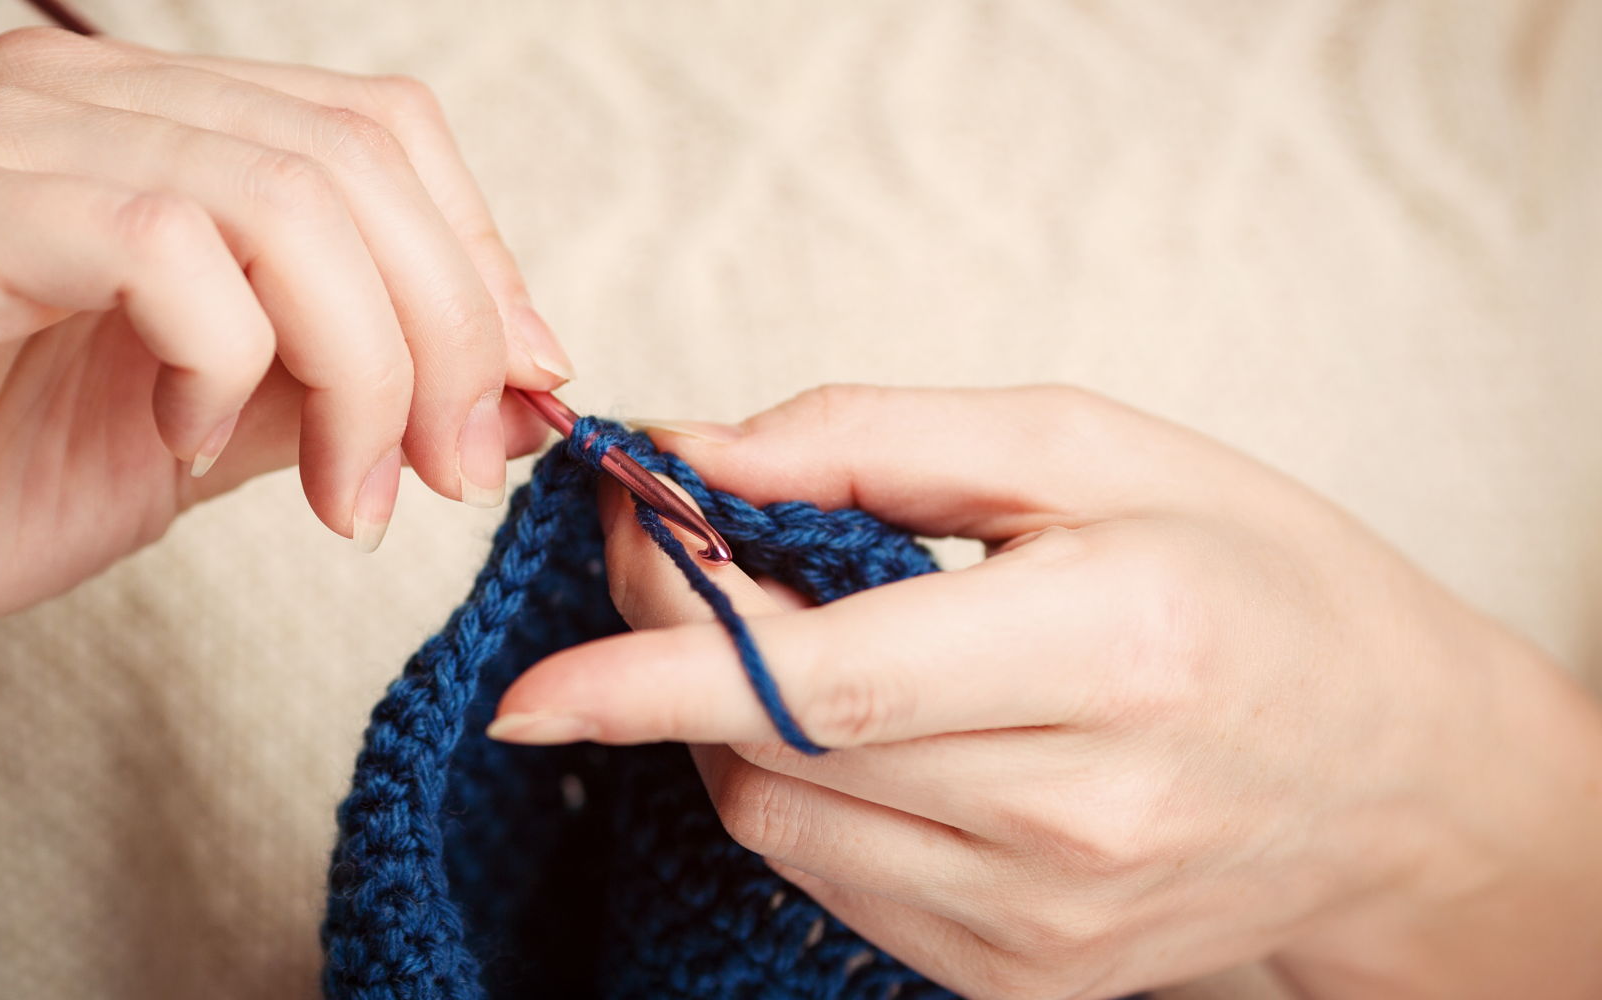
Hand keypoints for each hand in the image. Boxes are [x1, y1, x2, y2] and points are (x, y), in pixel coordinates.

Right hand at [0, 28, 566, 745]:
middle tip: (442, 475)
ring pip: (285, 202)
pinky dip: (219, 361)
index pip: (386, 134)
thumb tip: (532, 377)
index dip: (480, 266)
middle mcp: (89, 93)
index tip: (517, 406)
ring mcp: (12, 136)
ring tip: (346, 494)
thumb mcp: (229, 427)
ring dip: (360, 370)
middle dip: (444, 338)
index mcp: (163, 121)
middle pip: (358, 161)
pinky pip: (164, 248)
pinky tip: (180, 438)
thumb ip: (359, 379)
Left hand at [493, 385, 1601, 998]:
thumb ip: (875, 442)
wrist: (1396, 779)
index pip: (821, 683)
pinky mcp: (1020, 979)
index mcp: (1112, 653)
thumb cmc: (1257, 580)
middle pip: (774, 749)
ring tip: (810, 636)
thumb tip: (694, 453)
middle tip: (687, 548)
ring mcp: (1046, 922)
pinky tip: (868, 730)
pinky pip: (830, 882)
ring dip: (733, 723)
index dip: (654, 668)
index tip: (536, 674)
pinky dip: (802, 791)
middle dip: (679, 651)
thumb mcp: (1095, 450)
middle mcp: (1077, 815)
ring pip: (780, 823)